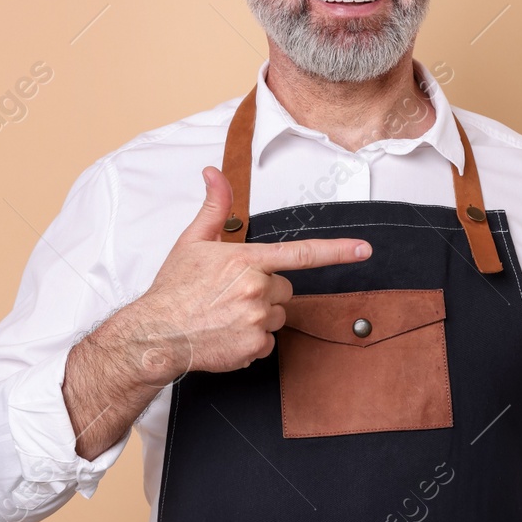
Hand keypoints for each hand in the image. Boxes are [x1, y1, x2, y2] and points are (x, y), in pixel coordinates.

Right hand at [122, 165, 373, 380]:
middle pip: (285, 290)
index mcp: (246, 260)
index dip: (337, 251)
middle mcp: (256, 289)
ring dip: (259, 317)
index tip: (364, 250)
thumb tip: (214, 173)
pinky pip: (268, 343)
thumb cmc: (174, 289)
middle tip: (232, 295)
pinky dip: (252, 341)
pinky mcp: (253, 347)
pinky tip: (227, 334)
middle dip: (266, 291)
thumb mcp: (192, 241)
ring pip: (277, 316)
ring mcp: (256, 320)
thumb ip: (214, 206)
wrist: (156, 333)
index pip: (301, 254)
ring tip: (226, 316)